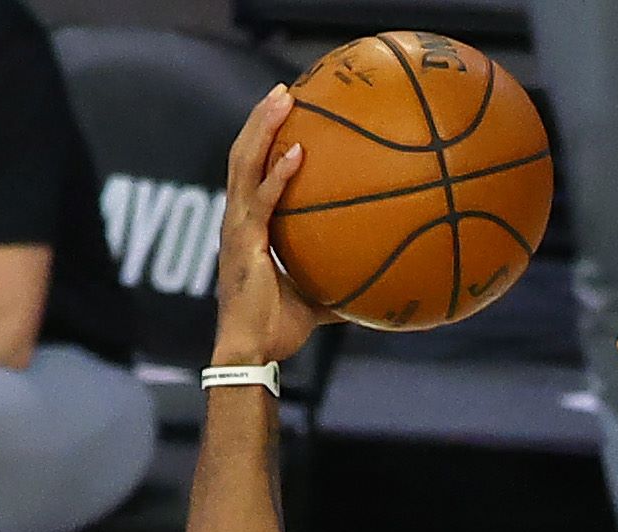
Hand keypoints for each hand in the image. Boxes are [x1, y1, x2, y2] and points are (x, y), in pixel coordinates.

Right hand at [213, 85, 328, 367]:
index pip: (253, 172)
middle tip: (284, 90)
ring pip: (245, 164)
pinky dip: (278, 175)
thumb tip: (380, 285)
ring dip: (263, 128)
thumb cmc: (278, 331)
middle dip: (261, 120)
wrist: (251, 354)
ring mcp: (237, 228)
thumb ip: (341, 286)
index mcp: (250, 227)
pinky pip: (262, 200)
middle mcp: (238, 220)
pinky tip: (298, 153)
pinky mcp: (243, 243)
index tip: (285, 114)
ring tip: (283, 98)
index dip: (264, 141)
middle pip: (244, 156)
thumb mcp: (317, 302)